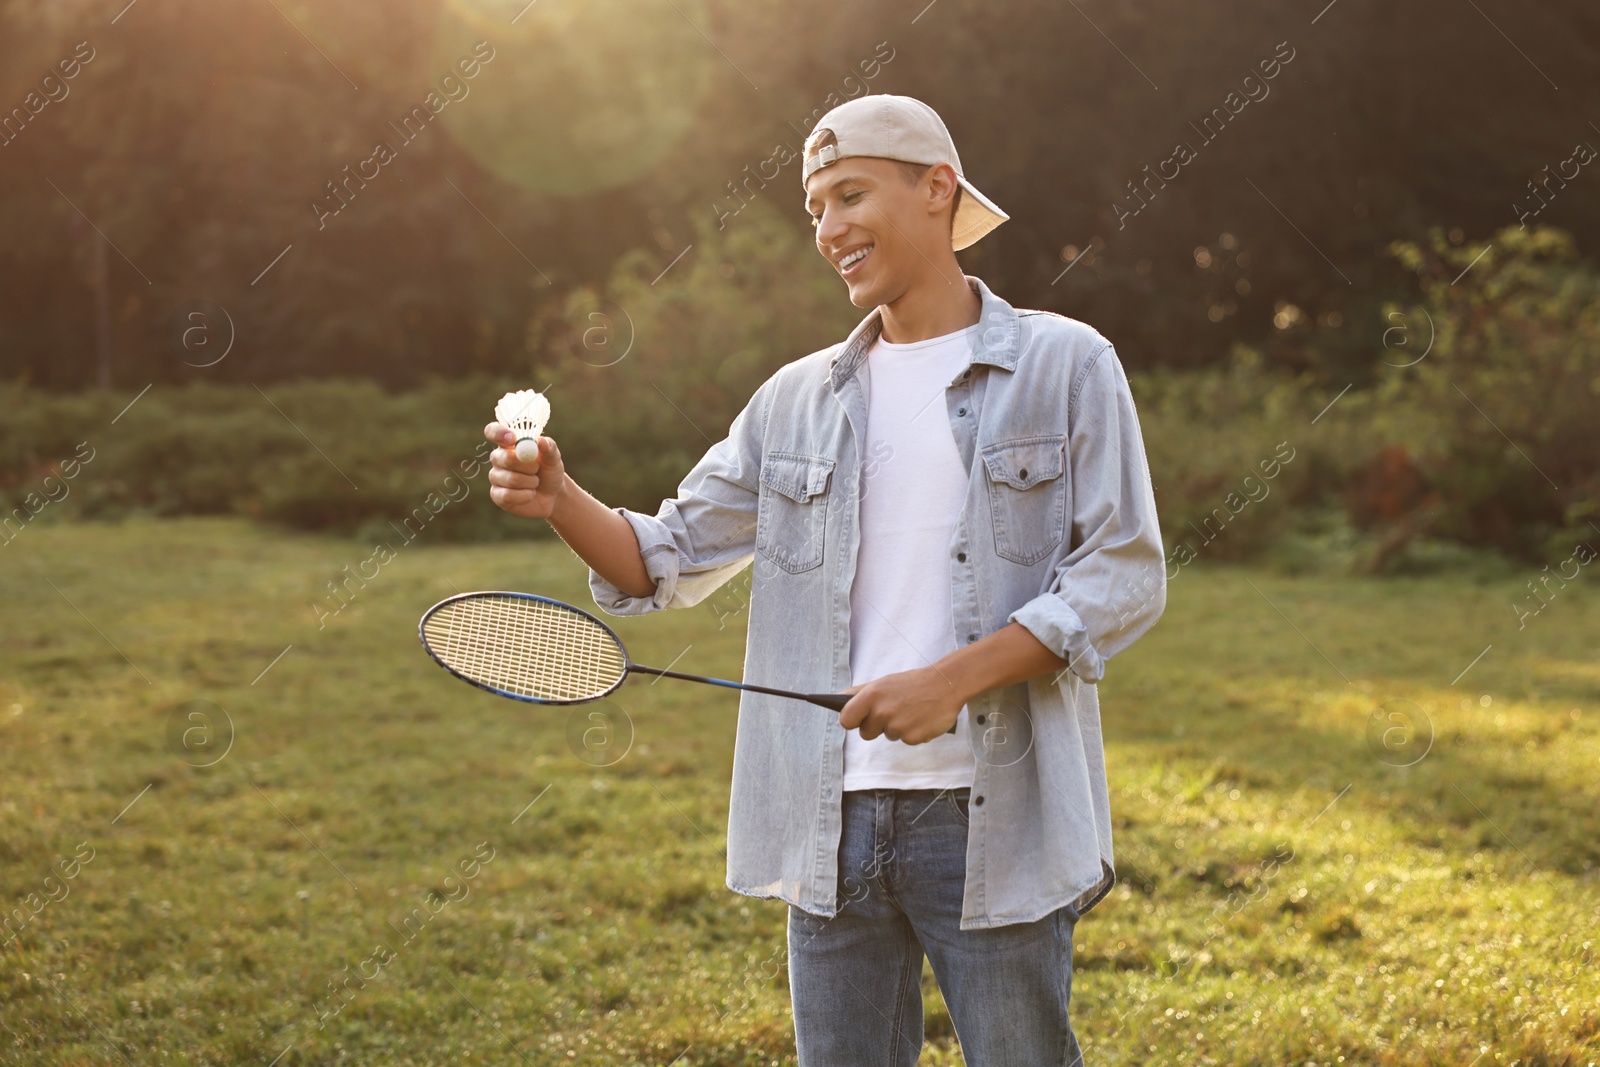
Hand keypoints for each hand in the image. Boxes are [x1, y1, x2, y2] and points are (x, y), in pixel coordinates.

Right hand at [484, 421, 567, 519]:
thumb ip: (549, 447)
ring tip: (535, 482)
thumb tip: (540, 440)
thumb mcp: (553, 458)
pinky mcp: (496, 495)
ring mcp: (496, 477)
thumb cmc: (549, 471)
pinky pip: (507, 495)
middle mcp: (498, 458)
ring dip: (530, 482)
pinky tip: (530, 494)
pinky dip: (525, 495)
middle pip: (505, 458)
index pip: (493, 432)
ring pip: (511, 479)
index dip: (499, 433)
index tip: (512, 439)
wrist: (552, 495)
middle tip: (537, 468)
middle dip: (528, 465)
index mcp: (508, 443)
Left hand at [838, 666, 964, 744]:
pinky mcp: (912, 738)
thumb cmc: (913, 683)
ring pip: (888, 736)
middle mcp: (882, 712)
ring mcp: (897, 726)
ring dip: (897, 727)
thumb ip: (862, 692)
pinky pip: (905, 740)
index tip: (856, 720)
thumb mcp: (885, 682)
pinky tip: (921, 718)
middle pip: (865, 733)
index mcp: (872, 695)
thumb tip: (841, 698)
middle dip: (876, 726)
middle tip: (892, 712)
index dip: (851, 721)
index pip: (846, 719)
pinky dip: (912, 732)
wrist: (947, 684)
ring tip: (910, 711)